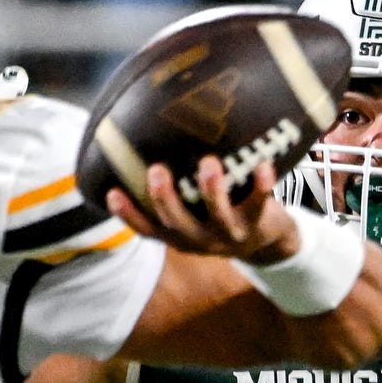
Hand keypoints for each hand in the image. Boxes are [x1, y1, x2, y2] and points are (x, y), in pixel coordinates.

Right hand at [107, 155, 296, 262]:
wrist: (269, 242)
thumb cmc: (220, 214)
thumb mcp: (193, 211)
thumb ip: (174, 191)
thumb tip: (145, 140)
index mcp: (179, 235)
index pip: (148, 229)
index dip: (128, 215)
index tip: (112, 193)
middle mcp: (200, 239)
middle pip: (177, 223)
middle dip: (164, 199)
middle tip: (156, 170)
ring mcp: (229, 235)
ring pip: (218, 216)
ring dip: (211, 191)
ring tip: (208, 163)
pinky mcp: (257, 225)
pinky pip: (259, 205)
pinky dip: (261, 186)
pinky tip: (263, 165)